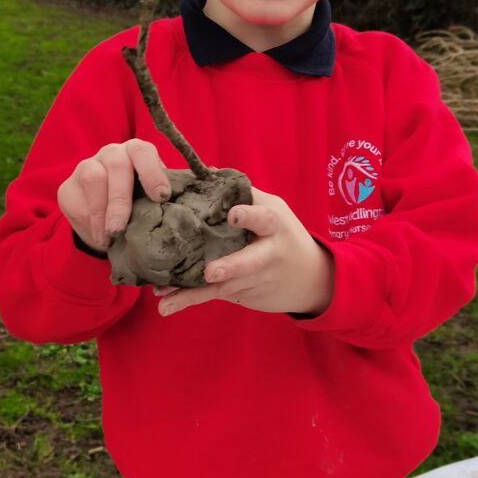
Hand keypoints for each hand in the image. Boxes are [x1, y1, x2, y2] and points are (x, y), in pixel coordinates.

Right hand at [58, 139, 170, 250]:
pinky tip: (99, 237)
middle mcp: (112, 153)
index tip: (161, 197)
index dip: (152, 172)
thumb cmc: (139, 204)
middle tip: (121, 227)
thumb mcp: (152, 200)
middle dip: (120, 199)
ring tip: (109, 237)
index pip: (144, 152)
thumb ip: (162, 200)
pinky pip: (76, 200)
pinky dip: (89, 222)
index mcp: (137, 151)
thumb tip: (182, 214)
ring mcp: (88, 166)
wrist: (108, 220)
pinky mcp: (68, 186)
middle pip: (117, 166)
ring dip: (101, 212)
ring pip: (93, 179)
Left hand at [157, 187, 333, 316]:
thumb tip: (208, 171)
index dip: (248, 215)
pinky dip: (189, 300)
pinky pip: (214, 295)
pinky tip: (166, 307)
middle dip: (231, 266)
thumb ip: (243, 193)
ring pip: (224, 283)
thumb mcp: (272, 208)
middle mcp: (266, 252)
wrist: (310, 278)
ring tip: (167, 296)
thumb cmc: (283, 234)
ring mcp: (254, 277)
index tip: (232, 215)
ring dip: (193, 291)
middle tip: (210, 272)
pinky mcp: (242, 292)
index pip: (263, 218)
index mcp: (273, 224)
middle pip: (249, 261)